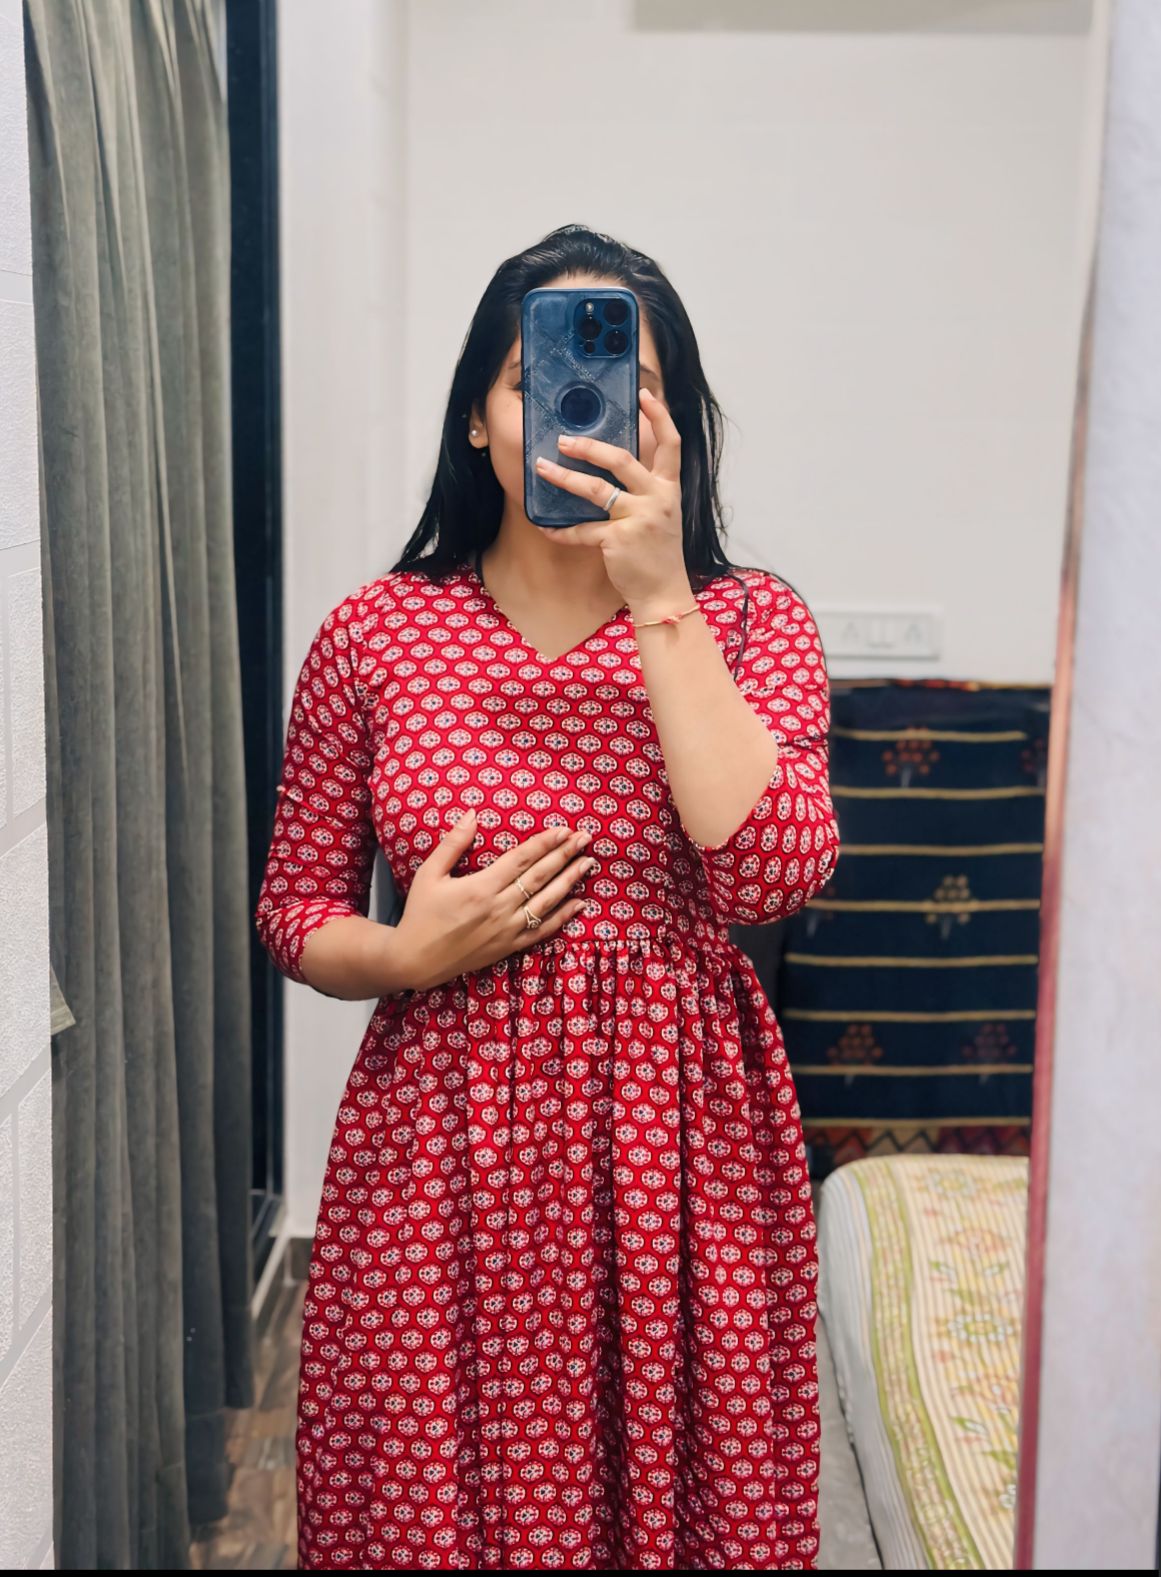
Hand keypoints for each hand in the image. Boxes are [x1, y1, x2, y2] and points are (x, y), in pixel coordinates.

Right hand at [390, 811, 597, 990]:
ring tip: (588, 864)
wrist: (415, 960)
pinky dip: (563, 917)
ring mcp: (507, 929)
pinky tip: (580, 903)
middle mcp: (499, 908)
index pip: (521, 859)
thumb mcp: (429, 874)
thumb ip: (453, 844)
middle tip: (586, 838)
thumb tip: (472, 814)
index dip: (545, 843)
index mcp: (481, 887)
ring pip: (547, 901)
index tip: (564, 829)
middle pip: (540, 877)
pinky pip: (542, 930)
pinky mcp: (509, 946)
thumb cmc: (420, 914)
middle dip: (565, 855)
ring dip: (570, 881)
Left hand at [532, 387, 691, 616]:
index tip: (645, 394)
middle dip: (588, 447)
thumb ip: (645, 490)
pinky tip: (545, 528)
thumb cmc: (658, 552)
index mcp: (670, 488)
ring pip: (595, 490)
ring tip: (542, 467)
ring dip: (564, 477)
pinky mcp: (618, 540)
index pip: (671, 444)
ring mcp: (639, 519)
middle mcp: (658, 498)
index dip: (659, 416)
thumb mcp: (662, 514)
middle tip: (563, 440)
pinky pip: (581, 530)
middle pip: (621, 460)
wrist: (664, 592)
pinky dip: (561, 531)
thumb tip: (610, 467)